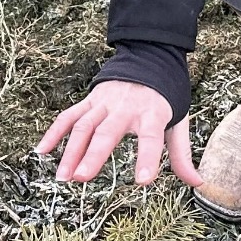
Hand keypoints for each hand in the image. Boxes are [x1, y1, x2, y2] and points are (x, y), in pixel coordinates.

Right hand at [35, 79, 206, 188]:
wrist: (149, 57)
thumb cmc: (165, 96)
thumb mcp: (179, 121)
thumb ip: (183, 154)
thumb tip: (197, 183)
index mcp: (153, 113)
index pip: (152, 138)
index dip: (148, 158)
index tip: (144, 181)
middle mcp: (127, 107)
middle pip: (107, 132)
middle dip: (94, 155)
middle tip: (82, 177)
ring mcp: (105, 102)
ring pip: (84, 126)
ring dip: (71, 151)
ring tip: (63, 177)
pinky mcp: (90, 100)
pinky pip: (69, 116)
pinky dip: (55, 132)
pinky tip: (42, 152)